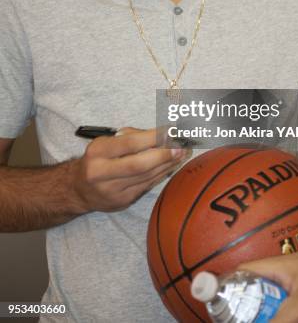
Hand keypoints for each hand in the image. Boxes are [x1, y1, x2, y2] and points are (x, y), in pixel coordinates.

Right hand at [71, 127, 189, 212]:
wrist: (78, 189)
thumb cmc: (98, 158)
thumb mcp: (107, 142)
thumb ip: (132, 136)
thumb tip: (164, 134)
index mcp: (98, 152)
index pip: (130, 143)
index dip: (153, 137)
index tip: (171, 130)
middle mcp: (102, 173)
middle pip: (139, 164)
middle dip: (164, 155)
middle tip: (182, 146)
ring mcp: (112, 190)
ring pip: (146, 177)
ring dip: (168, 164)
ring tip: (183, 153)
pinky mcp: (122, 202)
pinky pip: (147, 185)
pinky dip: (161, 174)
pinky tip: (172, 165)